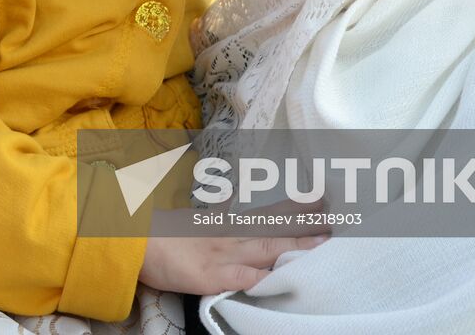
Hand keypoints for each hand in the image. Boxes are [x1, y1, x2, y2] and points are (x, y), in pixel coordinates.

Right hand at [139, 210, 329, 294]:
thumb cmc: (166, 234)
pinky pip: (243, 277)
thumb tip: (230, 197)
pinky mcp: (213, 275)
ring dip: (297, 247)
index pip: (269, 213)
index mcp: (228, 224)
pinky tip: (282, 276)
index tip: (322, 197)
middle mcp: (232, 236)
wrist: (136, 240)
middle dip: (308, 226)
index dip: (296, 206)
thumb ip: (218, 213)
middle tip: (338, 218)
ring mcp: (225, 254)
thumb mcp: (196, 222)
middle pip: (277, 229)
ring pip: (268, 250)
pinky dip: (263, 277)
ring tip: (324, 244)